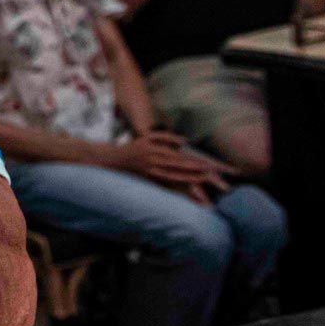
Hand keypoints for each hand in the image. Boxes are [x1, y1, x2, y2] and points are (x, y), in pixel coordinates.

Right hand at [104, 132, 227, 203]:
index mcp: (153, 149)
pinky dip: (177, 186)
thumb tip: (185, 141)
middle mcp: (153, 160)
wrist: (114, 159)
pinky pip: (165, 183)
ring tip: (203, 179)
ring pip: (173, 175)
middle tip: (210, 172)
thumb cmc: (134, 146)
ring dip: (188, 177)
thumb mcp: (148, 137)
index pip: (178, 155)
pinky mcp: (149, 178)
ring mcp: (150, 171)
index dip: (192, 160)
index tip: (207, 164)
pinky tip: (186, 189)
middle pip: (178, 166)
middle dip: (194, 169)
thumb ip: (166, 137)